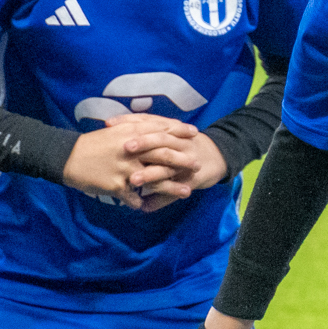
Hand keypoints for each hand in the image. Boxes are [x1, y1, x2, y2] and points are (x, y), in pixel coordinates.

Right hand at [61, 114, 191, 210]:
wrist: (67, 158)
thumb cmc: (92, 144)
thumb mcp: (114, 132)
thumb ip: (134, 129)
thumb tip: (155, 129)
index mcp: (130, 134)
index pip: (160, 130)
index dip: (178, 131)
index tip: (194, 133)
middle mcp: (131, 150)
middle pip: (163, 154)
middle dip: (182, 160)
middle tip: (197, 164)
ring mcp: (125, 169)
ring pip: (155, 180)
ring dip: (172, 187)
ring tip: (186, 192)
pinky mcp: (117, 186)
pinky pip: (134, 198)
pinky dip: (141, 203)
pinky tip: (148, 207)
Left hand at [103, 113, 228, 206]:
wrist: (218, 156)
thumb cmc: (186, 146)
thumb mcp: (170, 135)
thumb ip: (148, 132)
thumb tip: (114, 129)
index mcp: (171, 131)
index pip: (149, 121)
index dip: (130, 121)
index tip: (109, 124)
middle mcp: (179, 143)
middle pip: (161, 140)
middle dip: (143, 143)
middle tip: (125, 148)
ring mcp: (186, 161)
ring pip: (168, 165)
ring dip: (150, 173)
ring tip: (133, 181)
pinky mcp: (192, 179)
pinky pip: (176, 190)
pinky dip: (161, 199)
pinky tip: (146, 207)